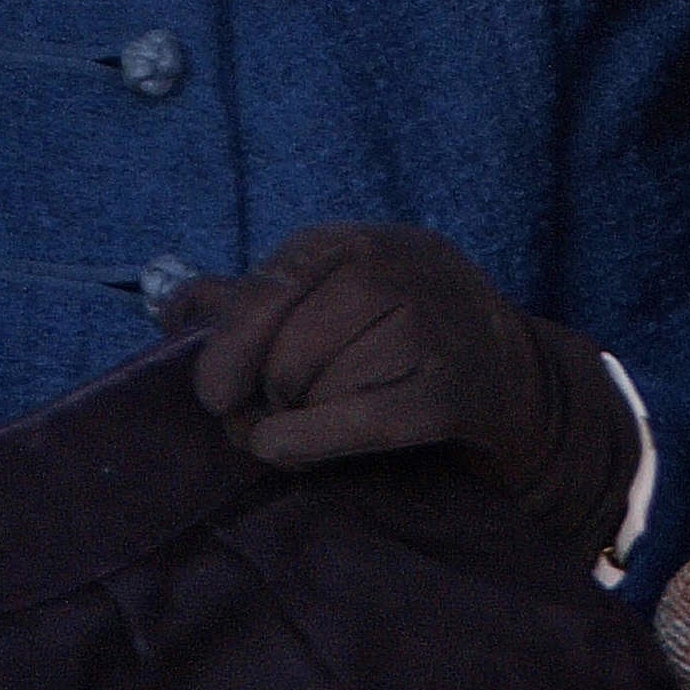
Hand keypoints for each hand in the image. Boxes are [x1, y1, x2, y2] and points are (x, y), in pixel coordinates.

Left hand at [164, 224, 629, 531]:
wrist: (518, 384)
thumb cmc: (409, 337)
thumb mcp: (340, 296)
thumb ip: (258, 299)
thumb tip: (170, 305)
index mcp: (358, 241)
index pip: (266, 288)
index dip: (226, 347)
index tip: (216, 391)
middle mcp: (397, 270)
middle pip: (284, 350)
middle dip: (269, 394)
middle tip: (278, 411)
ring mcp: (429, 327)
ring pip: (314, 388)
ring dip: (299, 420)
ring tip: (317, 422)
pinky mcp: (447, 391)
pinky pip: (349, 424)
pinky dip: (306, 444)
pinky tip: (290, 448)